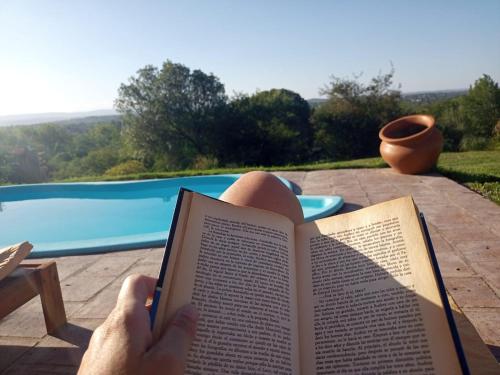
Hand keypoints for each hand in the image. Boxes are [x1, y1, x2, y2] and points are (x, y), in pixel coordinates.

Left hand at [78, 274, 197, 374]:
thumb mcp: (167, 363)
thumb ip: (180, 333)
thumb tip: (188, 310)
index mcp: (125, 320)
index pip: (137, 283)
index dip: (157, 284)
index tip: (176, 297)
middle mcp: (109, 330)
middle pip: (138, 310)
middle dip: (162, 319)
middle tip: (184, 334)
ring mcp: (101, 351)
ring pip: (132, 335)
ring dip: (153, 341)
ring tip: (173, 360)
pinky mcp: (98, 369)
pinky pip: (123, 352)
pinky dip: (140, 356)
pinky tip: (153, 374)